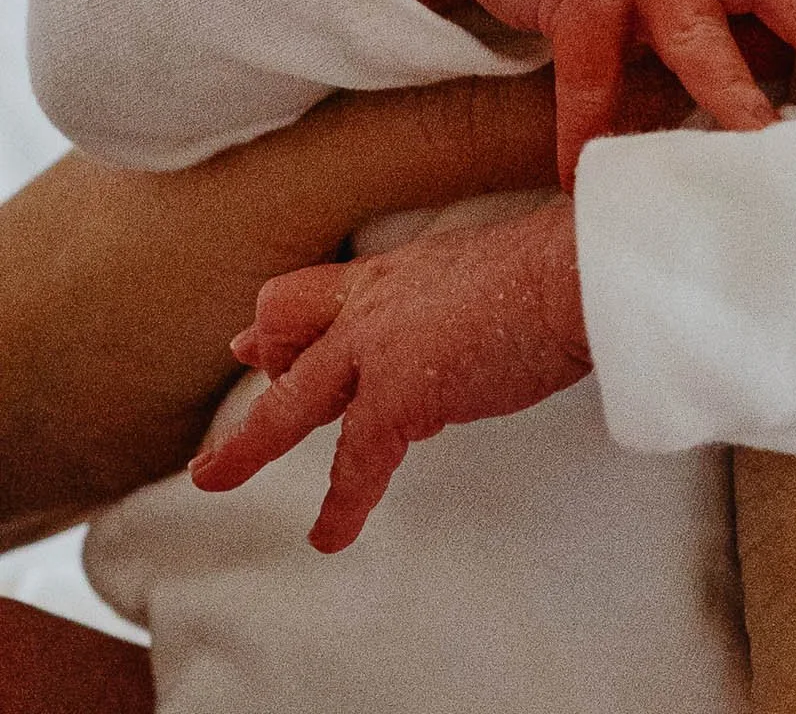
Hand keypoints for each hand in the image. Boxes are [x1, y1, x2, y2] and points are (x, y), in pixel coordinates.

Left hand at [190, 196, 588, 552]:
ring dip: (249, 444)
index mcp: (399, 271)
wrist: (573, 274)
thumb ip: (463, 296)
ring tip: (215, 477)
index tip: (264, 336)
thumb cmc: (559, 267)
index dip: (291, 320)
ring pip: (291, 399)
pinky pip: (355, 462)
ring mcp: (378, 348)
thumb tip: (481, 319)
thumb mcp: (490, 267)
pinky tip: (330, 536)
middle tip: (233, 386)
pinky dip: (342, 505)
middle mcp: (376, 301)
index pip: (322, 290)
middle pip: (288, 325)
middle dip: (260, 364)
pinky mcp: (398, 396)